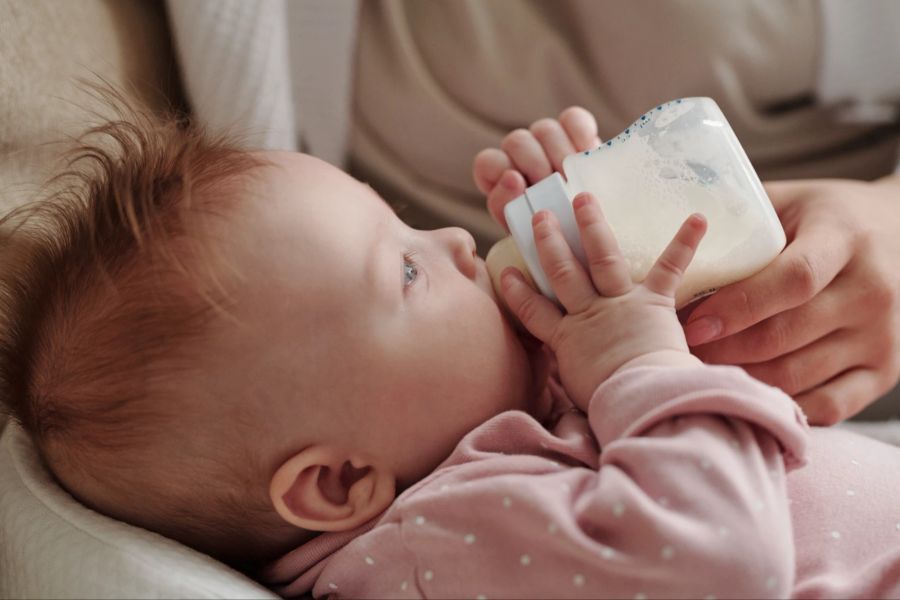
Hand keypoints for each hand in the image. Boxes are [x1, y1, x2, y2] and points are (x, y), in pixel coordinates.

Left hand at [473, 107, 600, 230]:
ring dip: (560, 154)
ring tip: (574, 179)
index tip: (525, 191)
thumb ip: (509, 210)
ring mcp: (546, 139)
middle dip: (537, 166)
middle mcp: (519, 153)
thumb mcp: (524, 232)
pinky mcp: (574, 131)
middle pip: (518, 141)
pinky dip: (581, 132)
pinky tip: (588, 153)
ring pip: (545, 130)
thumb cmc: (551, 234)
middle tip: (555, 188)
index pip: (488, 161)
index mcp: (498, 177)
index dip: (503, 172)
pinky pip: (573, 119)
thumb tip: (513, 179)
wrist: (587, 232)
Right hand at [500, 192, 705, 411]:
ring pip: (600, 258)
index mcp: (566, 339)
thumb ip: (573, 371)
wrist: (640, 396)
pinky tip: (698, 218)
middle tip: (540, 215)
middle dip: (550, 242)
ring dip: (592, 226)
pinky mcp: (653, 302)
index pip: (534, 311)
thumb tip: (569, 377)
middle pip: (562, 273)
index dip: (518, 292)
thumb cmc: (610, 402)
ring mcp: (620, 304)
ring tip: (584, 198)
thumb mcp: (578, 390)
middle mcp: (588, 315)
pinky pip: (669, 268)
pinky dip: (684, 242)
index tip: (507, 273)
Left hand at [683, 177, 899, 424]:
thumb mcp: (790, 201)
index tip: (693, 323)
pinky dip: (780, 405)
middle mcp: (873, 291)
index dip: (738, 307)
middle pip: (787, 335)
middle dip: (724, 350)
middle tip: (677, 355)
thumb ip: (740, 221)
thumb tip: (665, 241)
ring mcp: (883, 336)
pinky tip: (742, 393)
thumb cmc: (826, 217)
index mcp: (846, 239)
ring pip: (799, 374)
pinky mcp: (885, 371)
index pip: (794, 280)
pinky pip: (828, 405)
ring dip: (742, 379)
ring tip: (697, 373)